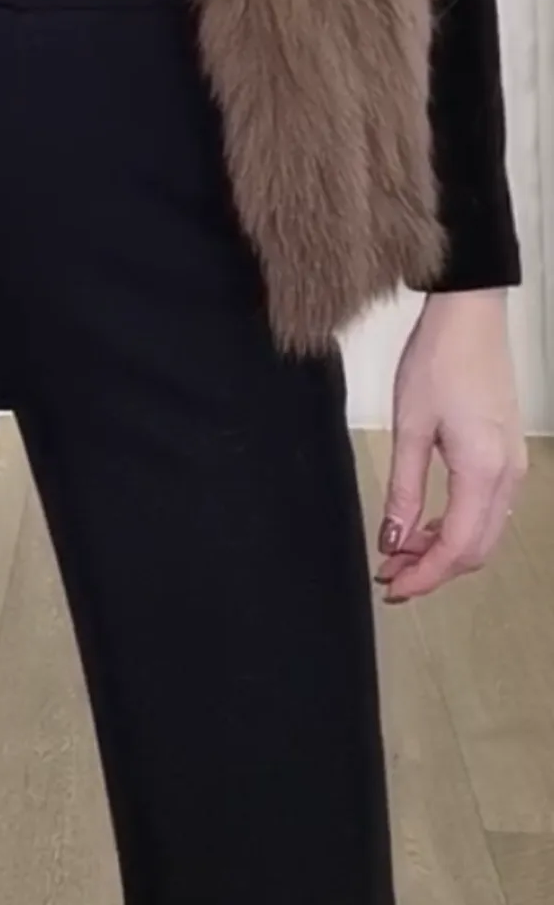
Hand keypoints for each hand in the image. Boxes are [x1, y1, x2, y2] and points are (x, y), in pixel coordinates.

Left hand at [377, 290, 525, 602]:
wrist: (470, 317)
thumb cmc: (438, 360)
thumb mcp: (410, 426)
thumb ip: (403, 490)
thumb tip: (393, 540)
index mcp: (484, 471)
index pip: (458, 549)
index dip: (424, 576)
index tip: (391, 587)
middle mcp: (508, 476)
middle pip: (476, 550)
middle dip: (433, 570)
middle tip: (390, 573)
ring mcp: (513, 466)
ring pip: (484, 533)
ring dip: (445, 550)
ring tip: (399, 550)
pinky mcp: (508, 454)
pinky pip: (488, 510)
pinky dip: (458, 526)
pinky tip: (426, 523)